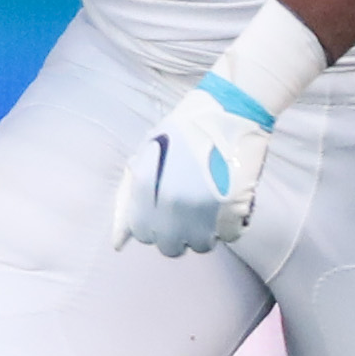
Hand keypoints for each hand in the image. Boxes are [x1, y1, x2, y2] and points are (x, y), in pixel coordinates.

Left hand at [111, 75, 276, 254]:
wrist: (232, 108)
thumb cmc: (186, 127)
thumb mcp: (146, 154)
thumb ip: (129, 197)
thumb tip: (118, 242)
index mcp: (149, 190)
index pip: (143, 233)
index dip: (152, 225)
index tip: (162, 213)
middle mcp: (175, 203)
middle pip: (170, 246)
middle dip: (176, 234)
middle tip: (186, 212)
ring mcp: (207, 209)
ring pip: (200, 245)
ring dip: (202, 231)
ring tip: (207, 207)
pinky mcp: (236, 208)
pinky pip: (228, 236)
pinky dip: (227, 225)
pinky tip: (225, 204)